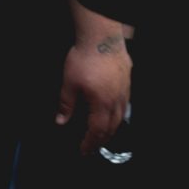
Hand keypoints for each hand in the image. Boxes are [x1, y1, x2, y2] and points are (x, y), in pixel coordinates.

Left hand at [56, 23, 131, 156]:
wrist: (101, 38)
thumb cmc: (85, 58)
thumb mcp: (69, 83)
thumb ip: (66, 105)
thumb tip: (60, 121)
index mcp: (101, 104)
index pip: (96, 131)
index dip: (90, 143)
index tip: (83, 151)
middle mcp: (116, 101)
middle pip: (111, 128)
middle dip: (101, 141)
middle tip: (93, 147)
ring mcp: (124, 91)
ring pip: (120, 117)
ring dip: (111, 129)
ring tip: (103, 135)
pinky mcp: (127, 82)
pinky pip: (125, 105)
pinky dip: (118, 115)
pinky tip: (113, 113)